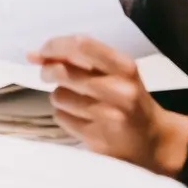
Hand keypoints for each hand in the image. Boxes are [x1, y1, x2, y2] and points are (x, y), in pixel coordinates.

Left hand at [31, 36, 187, 176]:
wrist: (155, 142)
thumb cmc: (129, 99)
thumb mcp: (115, 73)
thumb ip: (78, 59)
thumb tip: (33, 55)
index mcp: (125, 67)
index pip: (80, 45)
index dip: (53, 46)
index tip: (42, 53)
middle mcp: (120, 90)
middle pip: (63, 72)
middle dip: (47, 72)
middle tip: (49, 75)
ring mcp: (110, 117)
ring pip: (58, 96)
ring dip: (60, 97)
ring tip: (77, 102)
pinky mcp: (98, 139)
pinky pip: (61, 118)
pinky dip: (65, 116)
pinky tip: (82, 119)